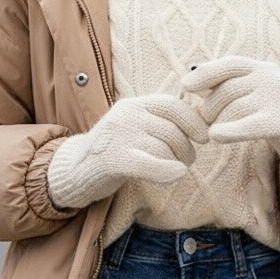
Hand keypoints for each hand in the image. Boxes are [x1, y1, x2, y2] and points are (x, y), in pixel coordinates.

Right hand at [47, 94, 208, 209]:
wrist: (76, 171)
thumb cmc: (113, 151)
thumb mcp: (133, 127)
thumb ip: (158, 122)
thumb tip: (201, 122)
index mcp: (132, 104)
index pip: (172, 105)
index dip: (193, 121)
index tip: (203, 137)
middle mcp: (125, 115)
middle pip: (172, 130)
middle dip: (187, 148)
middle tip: (187, 161)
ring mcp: (119, 136)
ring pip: (165, 148)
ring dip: (179, 162)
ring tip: (177, 169)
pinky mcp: (114, 159)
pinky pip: (152, 163)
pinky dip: (169, 171)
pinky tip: (176, 175)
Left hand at [182, 56, 279, 179]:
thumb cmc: (275, 115)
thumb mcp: (256, 92)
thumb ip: (230, 84)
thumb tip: (191, 74)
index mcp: (263, 68)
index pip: (230, 64)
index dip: (206, 73)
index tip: (186, 86)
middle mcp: (272, 78)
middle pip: (227, 89)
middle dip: (210, 107)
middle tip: (205, 121)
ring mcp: (278, 99)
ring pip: (234, 108)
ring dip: (217, 122)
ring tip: (214, 131)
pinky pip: (248, 125)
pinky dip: (228, 131)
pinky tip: (216, 136)